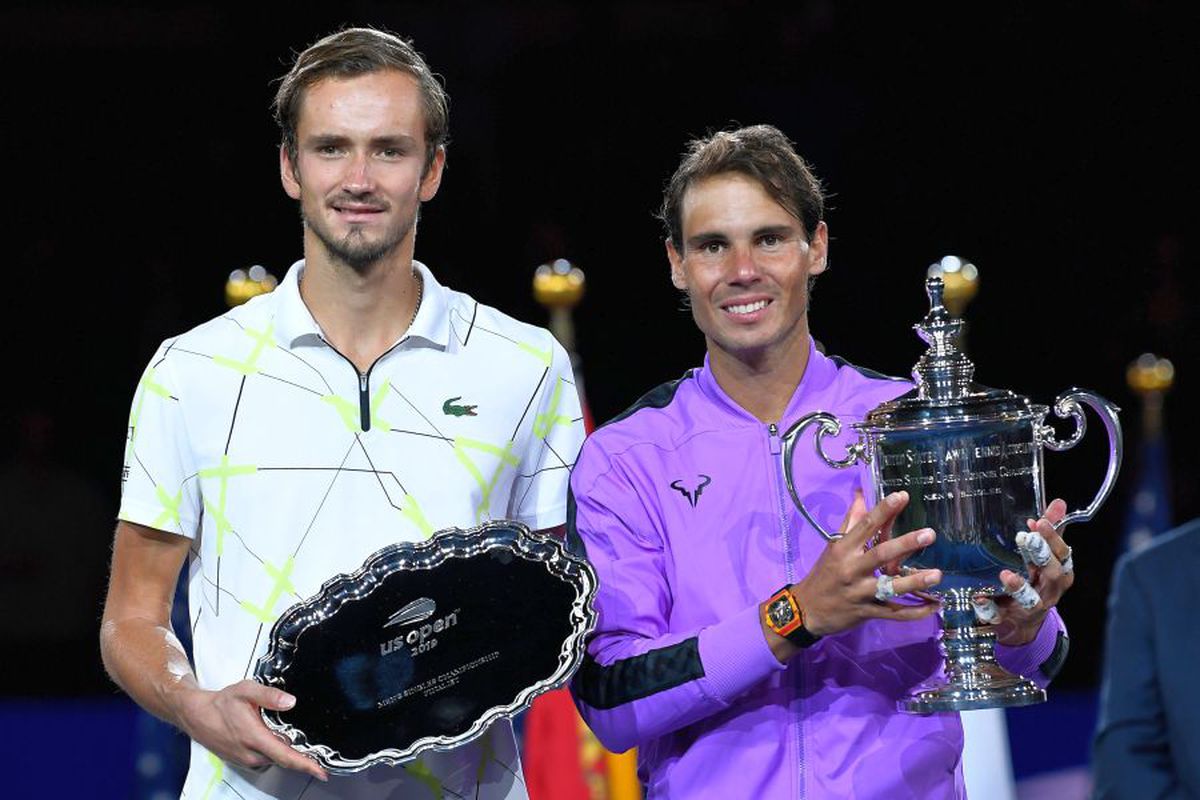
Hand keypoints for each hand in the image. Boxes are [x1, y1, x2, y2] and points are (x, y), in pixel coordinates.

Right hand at [175, 680, 327, 781]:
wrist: (197, 716)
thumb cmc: (220, 705)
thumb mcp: (246, 691)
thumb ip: (270, 695)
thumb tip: (290, 701)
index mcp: (255, 738)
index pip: (286, 757)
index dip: (306, 765)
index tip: (321, 772)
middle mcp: (251, 754)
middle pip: (284, 760)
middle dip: (301, 757)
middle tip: (316, 748)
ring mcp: (246, 760)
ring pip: (275, 759)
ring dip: (286, 752)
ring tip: (293, 739)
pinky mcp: (243, 761)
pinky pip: (265, 759)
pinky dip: (274, 752)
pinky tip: (274, 739)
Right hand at [791, 490, 942, 637]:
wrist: (806, 610)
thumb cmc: (824, 574)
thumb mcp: (833, 546)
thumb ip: (851, 521)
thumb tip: (861, 494)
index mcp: (843, 549)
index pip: (865, 526)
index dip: (883, 510)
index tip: (901, 496)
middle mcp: (851, 569)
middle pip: (880, 554)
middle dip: (905, 544)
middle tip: (929, 534)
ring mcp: (859, 593)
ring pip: (890, 587)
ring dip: (914, 582)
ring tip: (937, 574)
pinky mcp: (866, 613)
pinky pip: (894, 613)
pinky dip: (915, 612)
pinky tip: (934, 605)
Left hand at [975, 498, 1072, 646]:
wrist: (1025, 618)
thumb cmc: (1037, 578)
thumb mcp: (1044, 555)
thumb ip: (1050, 530)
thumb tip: (1058, 502)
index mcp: (1060, 572)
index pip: (1063, 554)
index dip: (1053, 539)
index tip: (1039, 522)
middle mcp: (1050, 591)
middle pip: (1054, 575)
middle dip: (1042, 557)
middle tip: (1026, 539)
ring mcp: (1031, 607)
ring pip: (1030, 599)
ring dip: (1019, 587)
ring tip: (1005, 574)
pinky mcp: (1010, 618)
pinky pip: (999, 615)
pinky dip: (989, 608)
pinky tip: (978, 598)